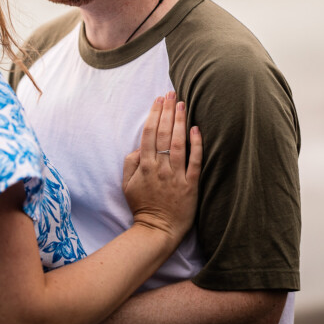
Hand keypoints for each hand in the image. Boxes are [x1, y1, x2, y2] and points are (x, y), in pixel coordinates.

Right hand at [123, 92, 201, 243]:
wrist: (157, 230)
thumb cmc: (142, 206)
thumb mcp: (127, 185)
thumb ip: (130, 163)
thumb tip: (138, 147)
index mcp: (144, 166)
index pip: (148, 134)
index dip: (153, 114)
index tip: (158, 99)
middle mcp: (160, 168)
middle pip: (163, 133)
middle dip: (167, 111)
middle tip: (171, 93)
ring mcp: (176, 176)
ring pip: (178, 143)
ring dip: (179, 121)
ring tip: (182, 103)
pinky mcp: (191, 185)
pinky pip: (195, 161)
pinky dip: (196, 144)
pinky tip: (196, 129)